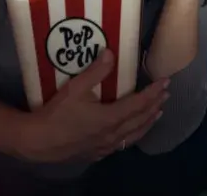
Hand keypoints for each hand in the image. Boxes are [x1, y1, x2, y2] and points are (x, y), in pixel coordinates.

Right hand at [21, 50, 168, 161]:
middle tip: (166, 95)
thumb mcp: (76, 88)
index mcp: (111, 117)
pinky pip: (122, 145)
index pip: (139, 104)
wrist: (40, 142)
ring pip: (134, 135)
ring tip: (158, 114)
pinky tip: (132, 134)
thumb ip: (96, 71)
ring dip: (148, 122)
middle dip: (155, 105)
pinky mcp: (97, 153)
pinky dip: (133, 136)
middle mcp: (113, 134)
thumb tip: (111, 53)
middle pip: (141, 120)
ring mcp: (106, 146)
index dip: (153, 92)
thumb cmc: (58, 113)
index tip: (165, 82)